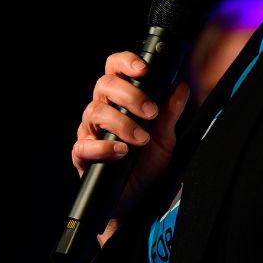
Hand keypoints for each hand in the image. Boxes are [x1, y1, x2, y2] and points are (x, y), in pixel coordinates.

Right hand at [71, 51, 189, 240]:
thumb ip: (170, 112)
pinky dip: (103, 146)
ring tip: (141, 138)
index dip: (125, 62)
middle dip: (130, 95)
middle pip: (104, 85)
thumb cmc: (147, 165)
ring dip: (122, 123)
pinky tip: (120, 151)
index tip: (143, 70)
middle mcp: (101, 110)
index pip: (114, 69)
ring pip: (95, 112)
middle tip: (150, 112)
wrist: (137, 199)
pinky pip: (84, 144)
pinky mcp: (82, 154)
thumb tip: (181, 87)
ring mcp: (89, 131)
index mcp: (119, 100)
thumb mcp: (165, 138)